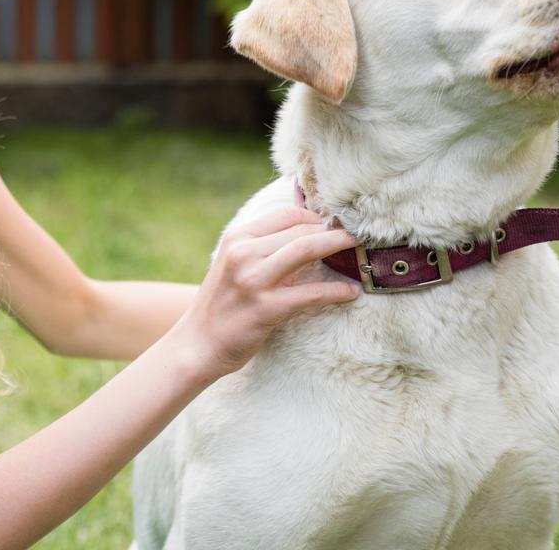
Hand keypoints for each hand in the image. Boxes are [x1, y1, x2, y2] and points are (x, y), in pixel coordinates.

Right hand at [171, 206, 360, 381]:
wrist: (197, 344)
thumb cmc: (222, 304)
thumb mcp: (234, 264)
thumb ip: (262, 247)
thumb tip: (307, 234)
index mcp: (237, 237)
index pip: (287, 214)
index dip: (317, 217)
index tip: (337, 225)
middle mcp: (243, 252)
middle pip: (300, 229)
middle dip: (334, 230)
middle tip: (358, 235)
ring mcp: (253, 279)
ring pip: (306, 249)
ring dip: (340, 247)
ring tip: (361, 250)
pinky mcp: (265, 308)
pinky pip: (309, 294)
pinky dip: (335, 291)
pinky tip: (350, 293)